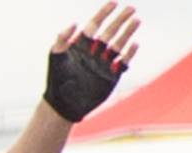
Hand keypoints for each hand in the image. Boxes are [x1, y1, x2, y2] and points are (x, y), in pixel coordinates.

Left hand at [43, 3, 140, 122]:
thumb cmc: (56, 79)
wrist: (63, 104)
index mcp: (82, 44)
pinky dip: (129, 53)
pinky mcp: (111, 75)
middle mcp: (94, 51)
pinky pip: (123, 62)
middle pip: (110, 31)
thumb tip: (74, 23)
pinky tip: (135, 44)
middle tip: (131, 8)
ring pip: (119, 44)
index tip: (114, 2)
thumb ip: (62, 38)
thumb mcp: (55, 56)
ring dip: (128, 32)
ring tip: (136, 20)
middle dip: (120, 19)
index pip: (95, 24)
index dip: (104, 13)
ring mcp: (104, 62)